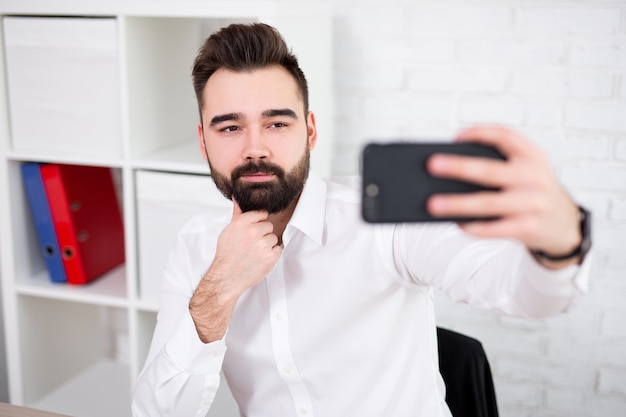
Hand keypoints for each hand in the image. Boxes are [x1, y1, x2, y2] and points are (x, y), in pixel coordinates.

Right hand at [189, 199, 281, 341]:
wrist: (226, 277)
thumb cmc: (227, 255)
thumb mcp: (228, 231)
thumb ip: (237, 214)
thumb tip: (238, 199)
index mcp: (242, 223)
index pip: (261, 213)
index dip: (258, 223)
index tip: (255, 230)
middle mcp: (252, 232)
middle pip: (269, 226)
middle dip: (263, 234)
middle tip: (252, 245)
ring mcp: (262, 244)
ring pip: (274, 238)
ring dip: (268, 245)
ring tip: (255, 253)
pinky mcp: (270, 256)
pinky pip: (279, 249)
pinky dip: (272, 254)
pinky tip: (261, 258)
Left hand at [426, 125, 581, 267]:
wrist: (565, 226)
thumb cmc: (532, 194)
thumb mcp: (526, 172)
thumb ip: (499, 167)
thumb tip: (450, 174)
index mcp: (533, 156)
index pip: (506, 135)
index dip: (480, 133)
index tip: (456, 137)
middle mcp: (535, 176)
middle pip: (490, 170)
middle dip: (459, 167)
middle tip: (432, 165)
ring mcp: (533, 203)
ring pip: (488, 203)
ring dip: (457, 204)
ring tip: (433, 204)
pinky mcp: (529, 227)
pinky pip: (494, 228)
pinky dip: (473, 226)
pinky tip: (456, 223)